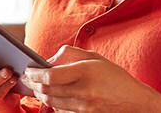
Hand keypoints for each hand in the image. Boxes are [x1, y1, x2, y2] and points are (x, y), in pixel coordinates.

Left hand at [20, 45, 160, 112]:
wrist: (133, 100)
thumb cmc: (114, 76)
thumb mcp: (95, 57)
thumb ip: (70, 53)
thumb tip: (49, 59)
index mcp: (85, 72)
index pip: (50, 76)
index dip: (34, 73)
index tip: (28, 70)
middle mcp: (82, 90)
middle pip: (46, 90)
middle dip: (33, 84)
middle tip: (27, 78)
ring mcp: (82, 106)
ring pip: (50, 102)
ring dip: (40, 94)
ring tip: (36, 86)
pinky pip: (60, 111)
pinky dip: (52, 104)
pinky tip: (51, 97)